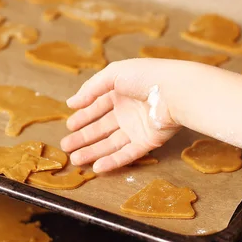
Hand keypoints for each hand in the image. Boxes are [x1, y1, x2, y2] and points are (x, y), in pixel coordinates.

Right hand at [62, 59, 181, 172]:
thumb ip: (91, 88)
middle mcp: (128, 111)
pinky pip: (127, 154)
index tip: (69, 125)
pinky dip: (112, 161)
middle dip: (83, 137)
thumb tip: (71, 103)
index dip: (83, 116)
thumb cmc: (146, 76)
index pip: (98, 106)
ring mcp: (138, 128)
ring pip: (111, 143)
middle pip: (102, 127)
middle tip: (66, 146)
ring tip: (75, 159)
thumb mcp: (113, 74)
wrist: (175, 91)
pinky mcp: (148, 142)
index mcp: (121, 92)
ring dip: (93, 151)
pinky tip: (96, 167)